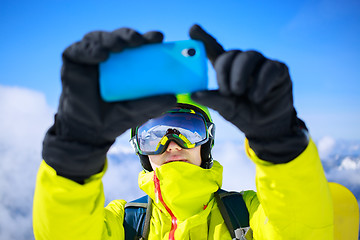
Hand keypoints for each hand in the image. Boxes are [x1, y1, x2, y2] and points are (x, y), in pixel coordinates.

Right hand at [43, 28, 176, 181]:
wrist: (90, 131)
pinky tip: (101, 56)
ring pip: (99, 39)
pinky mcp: (72, 62)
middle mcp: (110, 58)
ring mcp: (90, 59)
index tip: (158, 38)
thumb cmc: (115, 118)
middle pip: (119, 38)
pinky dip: (89, 50)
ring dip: (110, 39)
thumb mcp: (138, 111)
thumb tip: (174, 98)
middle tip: (138, 41)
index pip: (138, 46)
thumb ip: (154, 104)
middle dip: (129, 35)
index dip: (148, 39)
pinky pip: (77, 50)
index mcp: (127, 65)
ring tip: (119, 46)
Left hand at [189, 24, 307, 162]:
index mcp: (228, 70)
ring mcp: (261, 64)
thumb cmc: (244, 115)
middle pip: (231, 54)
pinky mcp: (278, 69)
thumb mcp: (226, 109)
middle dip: (225, 71)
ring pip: (249, 56)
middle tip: (227, 92)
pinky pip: (269, 67)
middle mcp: (243, 63)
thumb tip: (194, 94)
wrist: (267, 128)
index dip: (204, 38)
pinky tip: (257, 97)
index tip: (193, 29)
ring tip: (239, 93)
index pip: (215, 50)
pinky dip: (260, 83)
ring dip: (240, 75)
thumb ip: (213, 99)